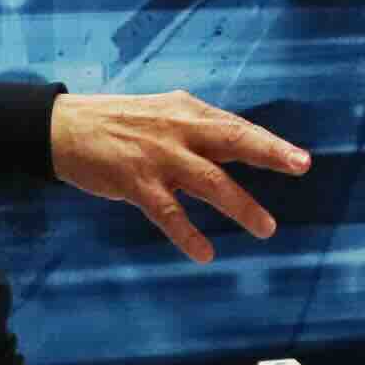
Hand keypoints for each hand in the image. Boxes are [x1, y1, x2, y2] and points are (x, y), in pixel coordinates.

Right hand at [50, 91, 310, 262]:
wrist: (63, 128)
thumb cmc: (118, 124)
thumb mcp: (162, 114)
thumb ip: (197, 129)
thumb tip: (237, 143)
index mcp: (187, 111)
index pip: (237, 127)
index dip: (270, 143)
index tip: (301, 159)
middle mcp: (178, 130)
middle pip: (232, 140)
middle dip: (269, 153)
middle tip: (301, 166)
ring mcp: (158, 156)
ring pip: (209, 181)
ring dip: (241, 206)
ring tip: (267, 228)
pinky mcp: (135, 182)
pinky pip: (169, 213)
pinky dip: (188, 234)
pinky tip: (205, 253)